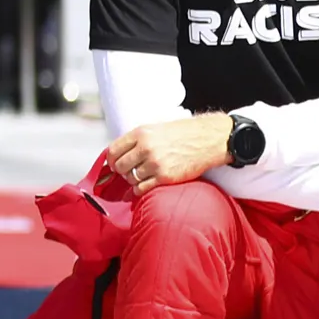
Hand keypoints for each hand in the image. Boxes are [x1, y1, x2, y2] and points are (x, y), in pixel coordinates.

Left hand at [104, 114, 234, 193]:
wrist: (207, 140)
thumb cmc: (181, 134)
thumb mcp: (154, 129)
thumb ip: (136, 140)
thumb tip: (118, 154)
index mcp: (140, 133)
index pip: (113, 150)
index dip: (111, 160)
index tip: (114, 164)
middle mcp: (145, 148)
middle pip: (119, 166)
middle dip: (122, 171)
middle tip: (129, 172)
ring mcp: (155, 163)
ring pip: (130, 178)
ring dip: (133, 180)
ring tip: (141, 177)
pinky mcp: (165, 177)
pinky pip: (142, 188)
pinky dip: (140, 190)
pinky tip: (145, 186)